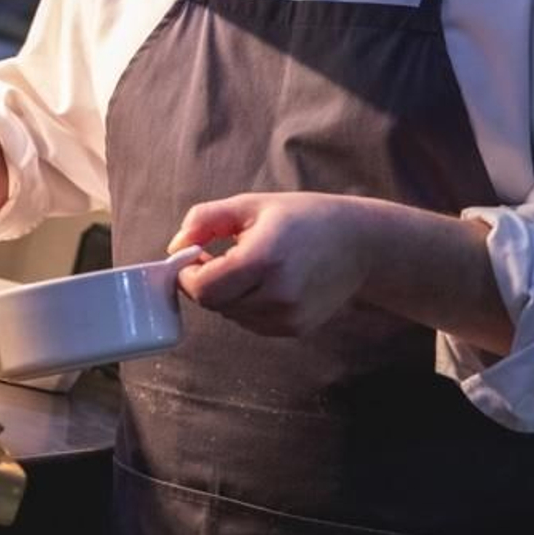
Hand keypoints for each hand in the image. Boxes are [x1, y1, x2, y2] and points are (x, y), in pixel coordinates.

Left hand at [166, 192, 370, 336]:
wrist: (358, 243)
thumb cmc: (302, 217)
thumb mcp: (250, 205)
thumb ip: (204, 221)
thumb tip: (175, 247)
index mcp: (264, 259)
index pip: (203, 288)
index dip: (187, 274)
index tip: (193, 256)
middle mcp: (277, 294)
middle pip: (214, 303)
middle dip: (206, 281)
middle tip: (218, 257)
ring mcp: (289, 316)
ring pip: (231, 315)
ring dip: (228, 294)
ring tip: (251, 266)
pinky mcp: (296, 329)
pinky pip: (251, 323)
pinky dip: (247, 305)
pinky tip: (267, 282)